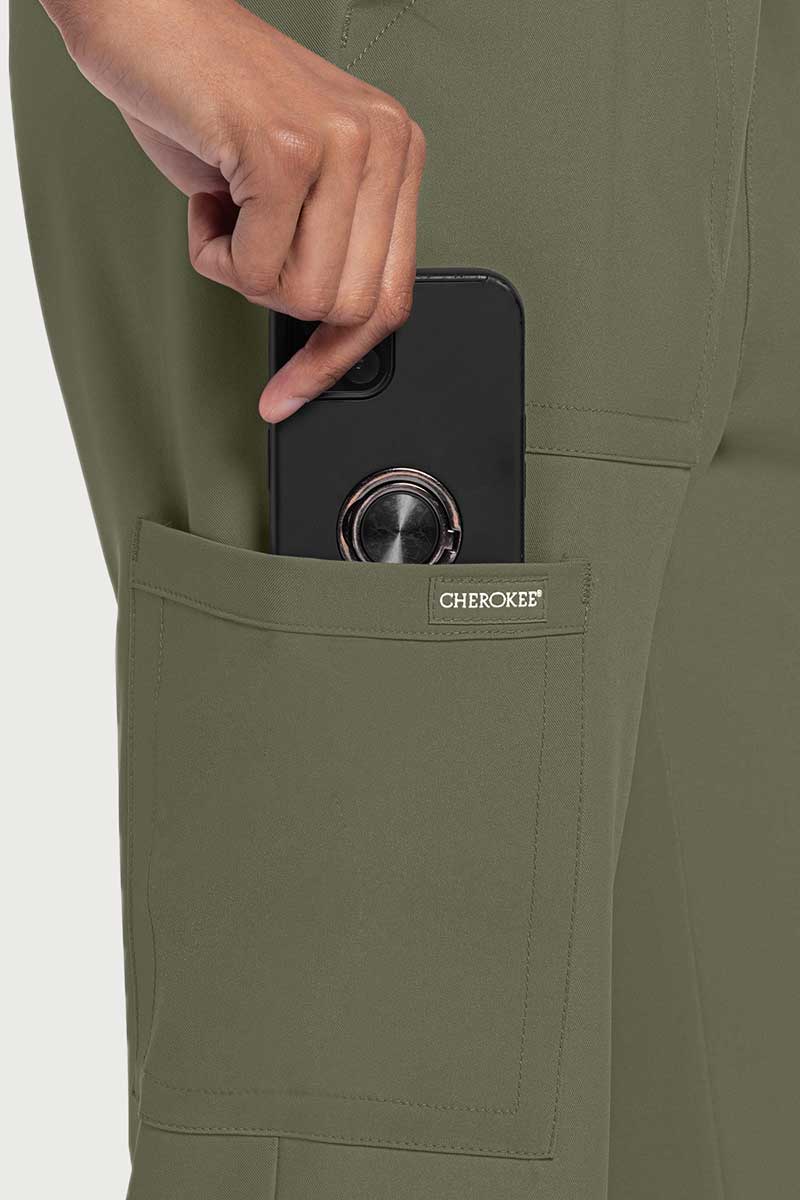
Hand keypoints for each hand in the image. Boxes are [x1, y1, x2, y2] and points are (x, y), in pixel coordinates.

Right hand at [43, 0, 425, 420]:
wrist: (145, 18)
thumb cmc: (208, 98)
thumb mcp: (294, 182)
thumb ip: (326, 247)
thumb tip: (329, 339)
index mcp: (395, 154)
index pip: (392, 294)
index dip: (340, 355)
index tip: (297, 388)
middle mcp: (383, 144)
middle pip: (350, 307)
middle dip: (280, 299)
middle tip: (242, 246)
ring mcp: (342, 145)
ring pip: (307, 296)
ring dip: (244, 272)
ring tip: (228, 208)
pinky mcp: (288, 151)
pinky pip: (258, 269)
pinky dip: (214, 253)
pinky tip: (210, 193)